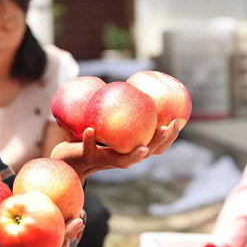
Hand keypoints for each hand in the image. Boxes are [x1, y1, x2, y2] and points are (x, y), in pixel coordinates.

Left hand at [50, 121, 179, 180]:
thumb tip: (133, 85)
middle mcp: (122, 158)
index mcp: (130, 150)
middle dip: (159, 143)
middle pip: (146, 154)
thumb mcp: (109, 125)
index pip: (156, 146)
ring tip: (142, 147)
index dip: (169, 136)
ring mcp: (105, 160)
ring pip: (124, 161)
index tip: (178, 121)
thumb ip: (121, 112)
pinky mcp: (87, 158)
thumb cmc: (92, 137)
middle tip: (167, 128)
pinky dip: (90, 140)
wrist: (68, 159)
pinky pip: (89, 149)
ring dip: (135, 155)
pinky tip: (90, 130)